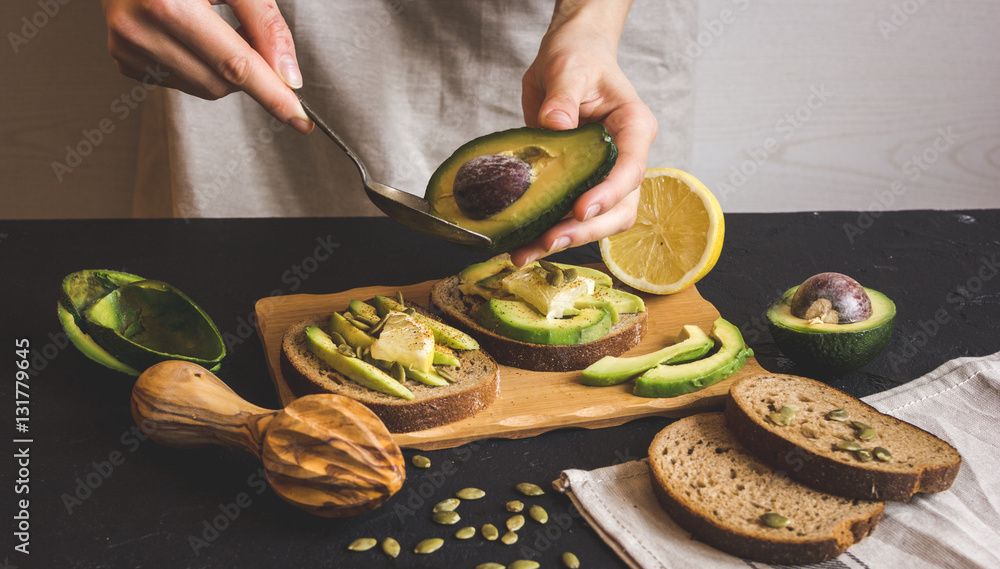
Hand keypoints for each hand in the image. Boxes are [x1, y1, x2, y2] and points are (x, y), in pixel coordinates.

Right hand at [100, 0, 312, 133]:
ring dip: (223, 69)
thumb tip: (288, 75)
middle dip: (247, 70)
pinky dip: (199, 67)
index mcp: (168, 3)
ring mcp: (128, 49)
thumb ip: (266, 23)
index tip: (300, 119)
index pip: (236, 65)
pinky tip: (189, 36)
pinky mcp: (125, 60)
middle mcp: (141, 30)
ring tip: (212, 26)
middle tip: (245, 34)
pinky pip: (181, 82)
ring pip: (203, 88)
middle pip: (222, 83)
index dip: (272, 94)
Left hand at [510, 0, 655, 265]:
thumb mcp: (569, 67)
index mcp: (633, 129)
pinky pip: (570, 216)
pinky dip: (548, 232)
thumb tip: (555, 122)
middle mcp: (624, 158)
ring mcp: (603, 175)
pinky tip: (521, 244)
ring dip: (565, 240)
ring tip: (524, 253)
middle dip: (585, 230)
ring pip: (598, 221)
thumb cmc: (577, 57)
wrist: (568, 59)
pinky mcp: (579, 184)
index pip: (631, 169)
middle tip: (548, 240)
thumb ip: (563, 96)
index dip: (609, 194)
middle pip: (620, 208)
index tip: (580, 209)